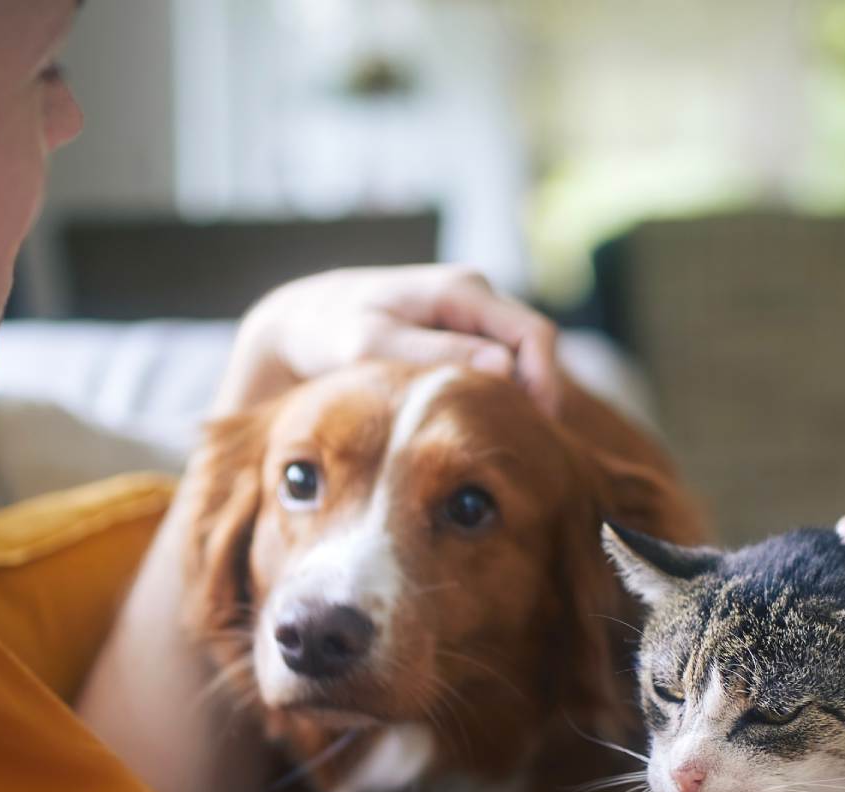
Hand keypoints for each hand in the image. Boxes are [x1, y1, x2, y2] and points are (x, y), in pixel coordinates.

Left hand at [219, 265, 561, 415]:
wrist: (299, 325)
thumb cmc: (327, 332)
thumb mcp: (370, 343)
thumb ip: (434, 352)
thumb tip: (503, 366)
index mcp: (461, 290)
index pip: (534, 335)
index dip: (544, 383)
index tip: (533, 430)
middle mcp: (473, 298)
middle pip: (533, 350)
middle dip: (535, 396)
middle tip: (521, 448)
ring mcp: (468, 318)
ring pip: (516, 362)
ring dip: (515, 400)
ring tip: (501, 445)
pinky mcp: (457, 339)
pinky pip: (493, 368)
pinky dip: (493, 398)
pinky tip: (478, 432)